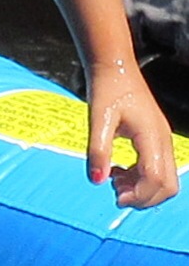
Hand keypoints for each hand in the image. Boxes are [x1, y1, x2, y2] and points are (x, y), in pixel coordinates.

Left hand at [86, 62, 179, 208]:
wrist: (115, 67)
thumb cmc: (107, 88)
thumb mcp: (98, 118)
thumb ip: (97, 150)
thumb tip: (96, 180)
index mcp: (151, 136)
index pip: (156, 179)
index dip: (138, 195)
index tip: (115, 196)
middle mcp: (163, 141)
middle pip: (168, 186)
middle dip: (144, 197)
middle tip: (116, 192)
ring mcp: (162, 141)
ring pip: (165, 180)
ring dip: (142, 189)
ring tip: (114, 181)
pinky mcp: (156, 140)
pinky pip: (157, 170)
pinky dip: (141, 178)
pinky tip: (118, 172)